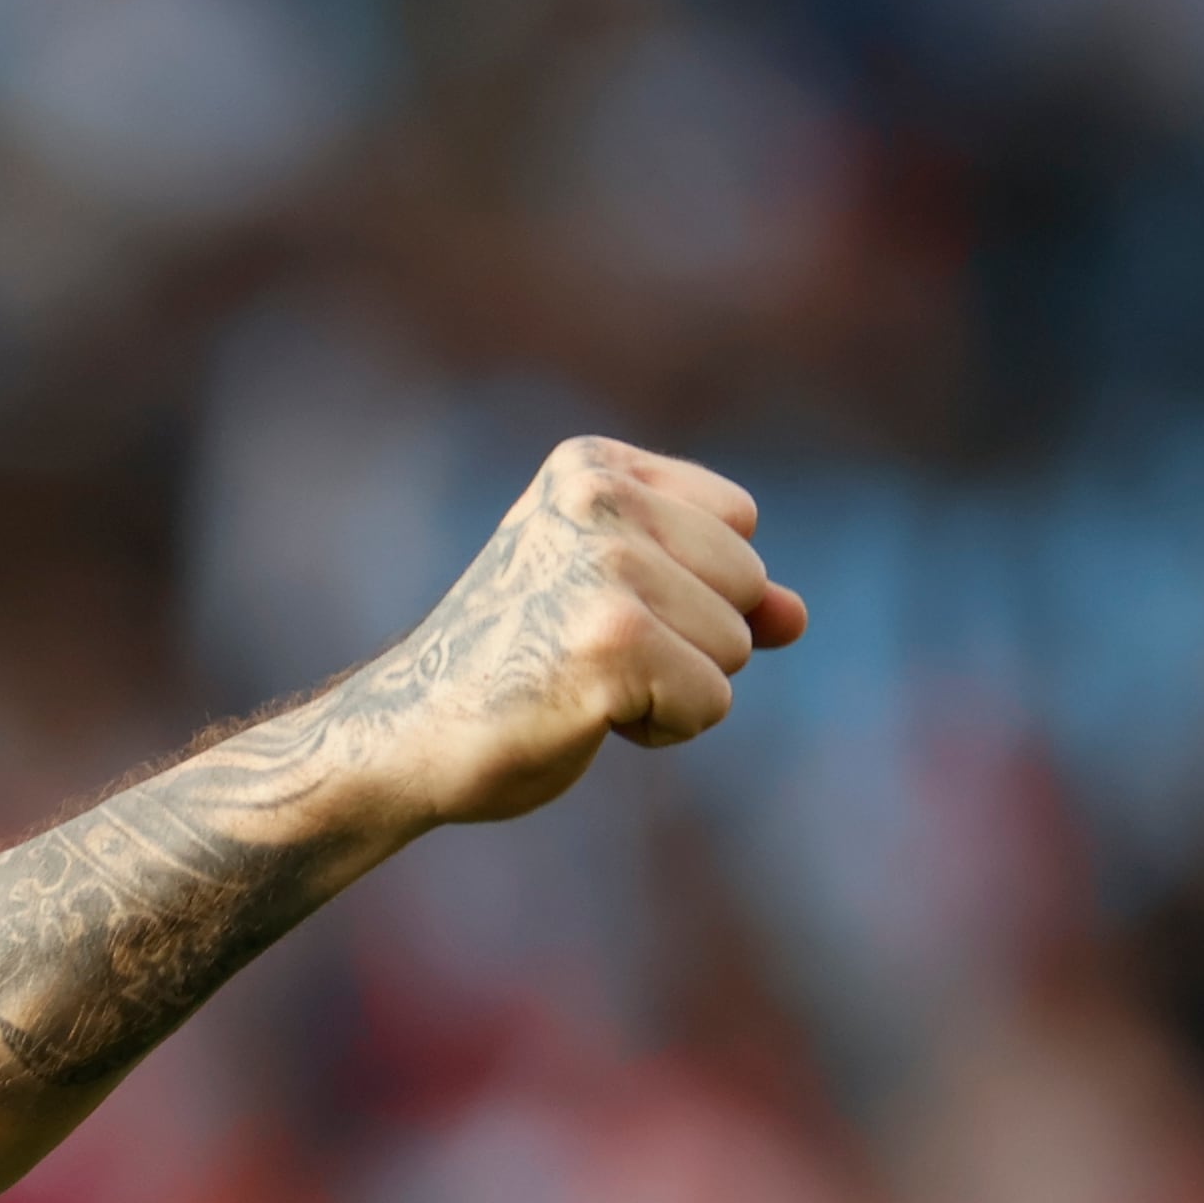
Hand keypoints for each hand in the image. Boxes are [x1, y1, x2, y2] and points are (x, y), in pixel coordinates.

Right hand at [344, 438, 803, 827]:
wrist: (406, 736)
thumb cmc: (513, 664)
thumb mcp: (615, 597)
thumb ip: (713, 588)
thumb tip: (797, 617)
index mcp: (591, 466)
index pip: (738, 521)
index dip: (690, 583)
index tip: (595, 605)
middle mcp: (597, 501)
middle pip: (748, 582)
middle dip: (690, 637)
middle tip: (582, 651)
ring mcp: (604, 570)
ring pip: (736, 648)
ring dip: (673, 687)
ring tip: (578, 681)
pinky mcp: (613, 647)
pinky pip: (712, 703)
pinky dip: (662, 729)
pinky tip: (585, 716)